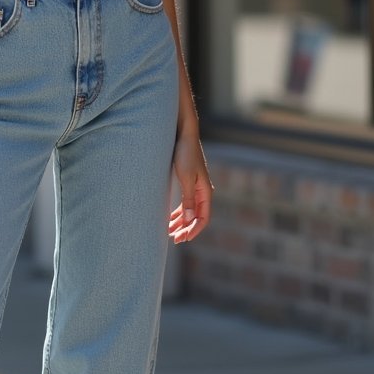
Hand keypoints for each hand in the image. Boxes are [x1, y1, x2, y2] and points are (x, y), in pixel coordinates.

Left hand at [169, 129, 212, 243]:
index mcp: (205, 191)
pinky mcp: (187, 182)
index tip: (182, 239)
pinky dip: (178, 212)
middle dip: (186, 229)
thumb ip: (188, 198)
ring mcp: (195, 187)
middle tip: (173, 240)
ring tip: (168, 231)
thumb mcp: (185, 177)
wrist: (183, 134)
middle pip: (196, 217)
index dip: (193, 230)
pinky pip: (185, 203)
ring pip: (189, 211)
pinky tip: (169, 218)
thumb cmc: (185, 154)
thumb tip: (190, 218)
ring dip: (181, 222)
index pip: (203, 218)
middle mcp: (202, 191)